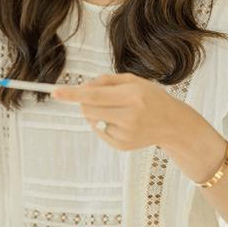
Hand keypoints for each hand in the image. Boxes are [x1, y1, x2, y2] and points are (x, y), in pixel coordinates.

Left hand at [52, 73, 189, 150]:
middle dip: (84, 102)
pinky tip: (122, 122)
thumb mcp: (133, 81)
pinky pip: (99, 131)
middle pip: (88, 109)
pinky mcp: (122, 146)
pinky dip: (104, 124)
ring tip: (118, 111)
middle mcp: (129, 116)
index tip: (55, 92)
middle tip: (100, 97)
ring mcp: (125, 134)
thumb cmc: (151, 97)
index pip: (95, 95)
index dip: (73, 94)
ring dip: (96, 113)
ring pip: (92, 120)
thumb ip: (106, 81)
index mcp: (132, 96)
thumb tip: (82, 87)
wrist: (172, 124)